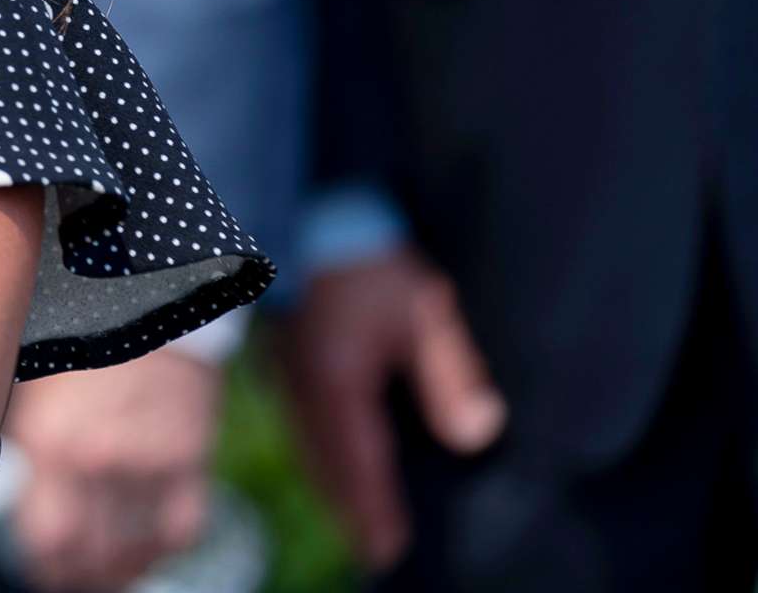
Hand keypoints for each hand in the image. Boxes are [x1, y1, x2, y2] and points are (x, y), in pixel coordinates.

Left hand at [4, 346, 222, 590]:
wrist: (145, 300)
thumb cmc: (74, 343)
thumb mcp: (28, 381)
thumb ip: (12, 432)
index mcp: (49, 439)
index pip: (48, 536)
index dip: (44, 563)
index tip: (39, 569)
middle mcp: (98, 456)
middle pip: (89, 551)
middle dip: (76, 573)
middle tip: (67, 575)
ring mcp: (148, 461)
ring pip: (135, 548)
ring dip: (117, 569)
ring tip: (102, 571)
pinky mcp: (189, 457)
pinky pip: (180, 529)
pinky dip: (162, 548)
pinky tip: (144, 550)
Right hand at [278, 247, 505, 569]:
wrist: (307, 206)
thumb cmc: (367, 258)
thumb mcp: (422, 310)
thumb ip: (450, 375)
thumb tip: (478, 434)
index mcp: (336, 384)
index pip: (359, 465)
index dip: (374, 511)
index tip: (388, 550)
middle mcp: (301, 387)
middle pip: (324, 464)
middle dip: (348, 506)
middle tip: (372, 547)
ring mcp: (284, 370)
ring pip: (307, 443)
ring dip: (330, 481)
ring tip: (352, 511)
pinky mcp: (279, 353)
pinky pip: (298, 419)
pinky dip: (317, 449)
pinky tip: (328, 450)